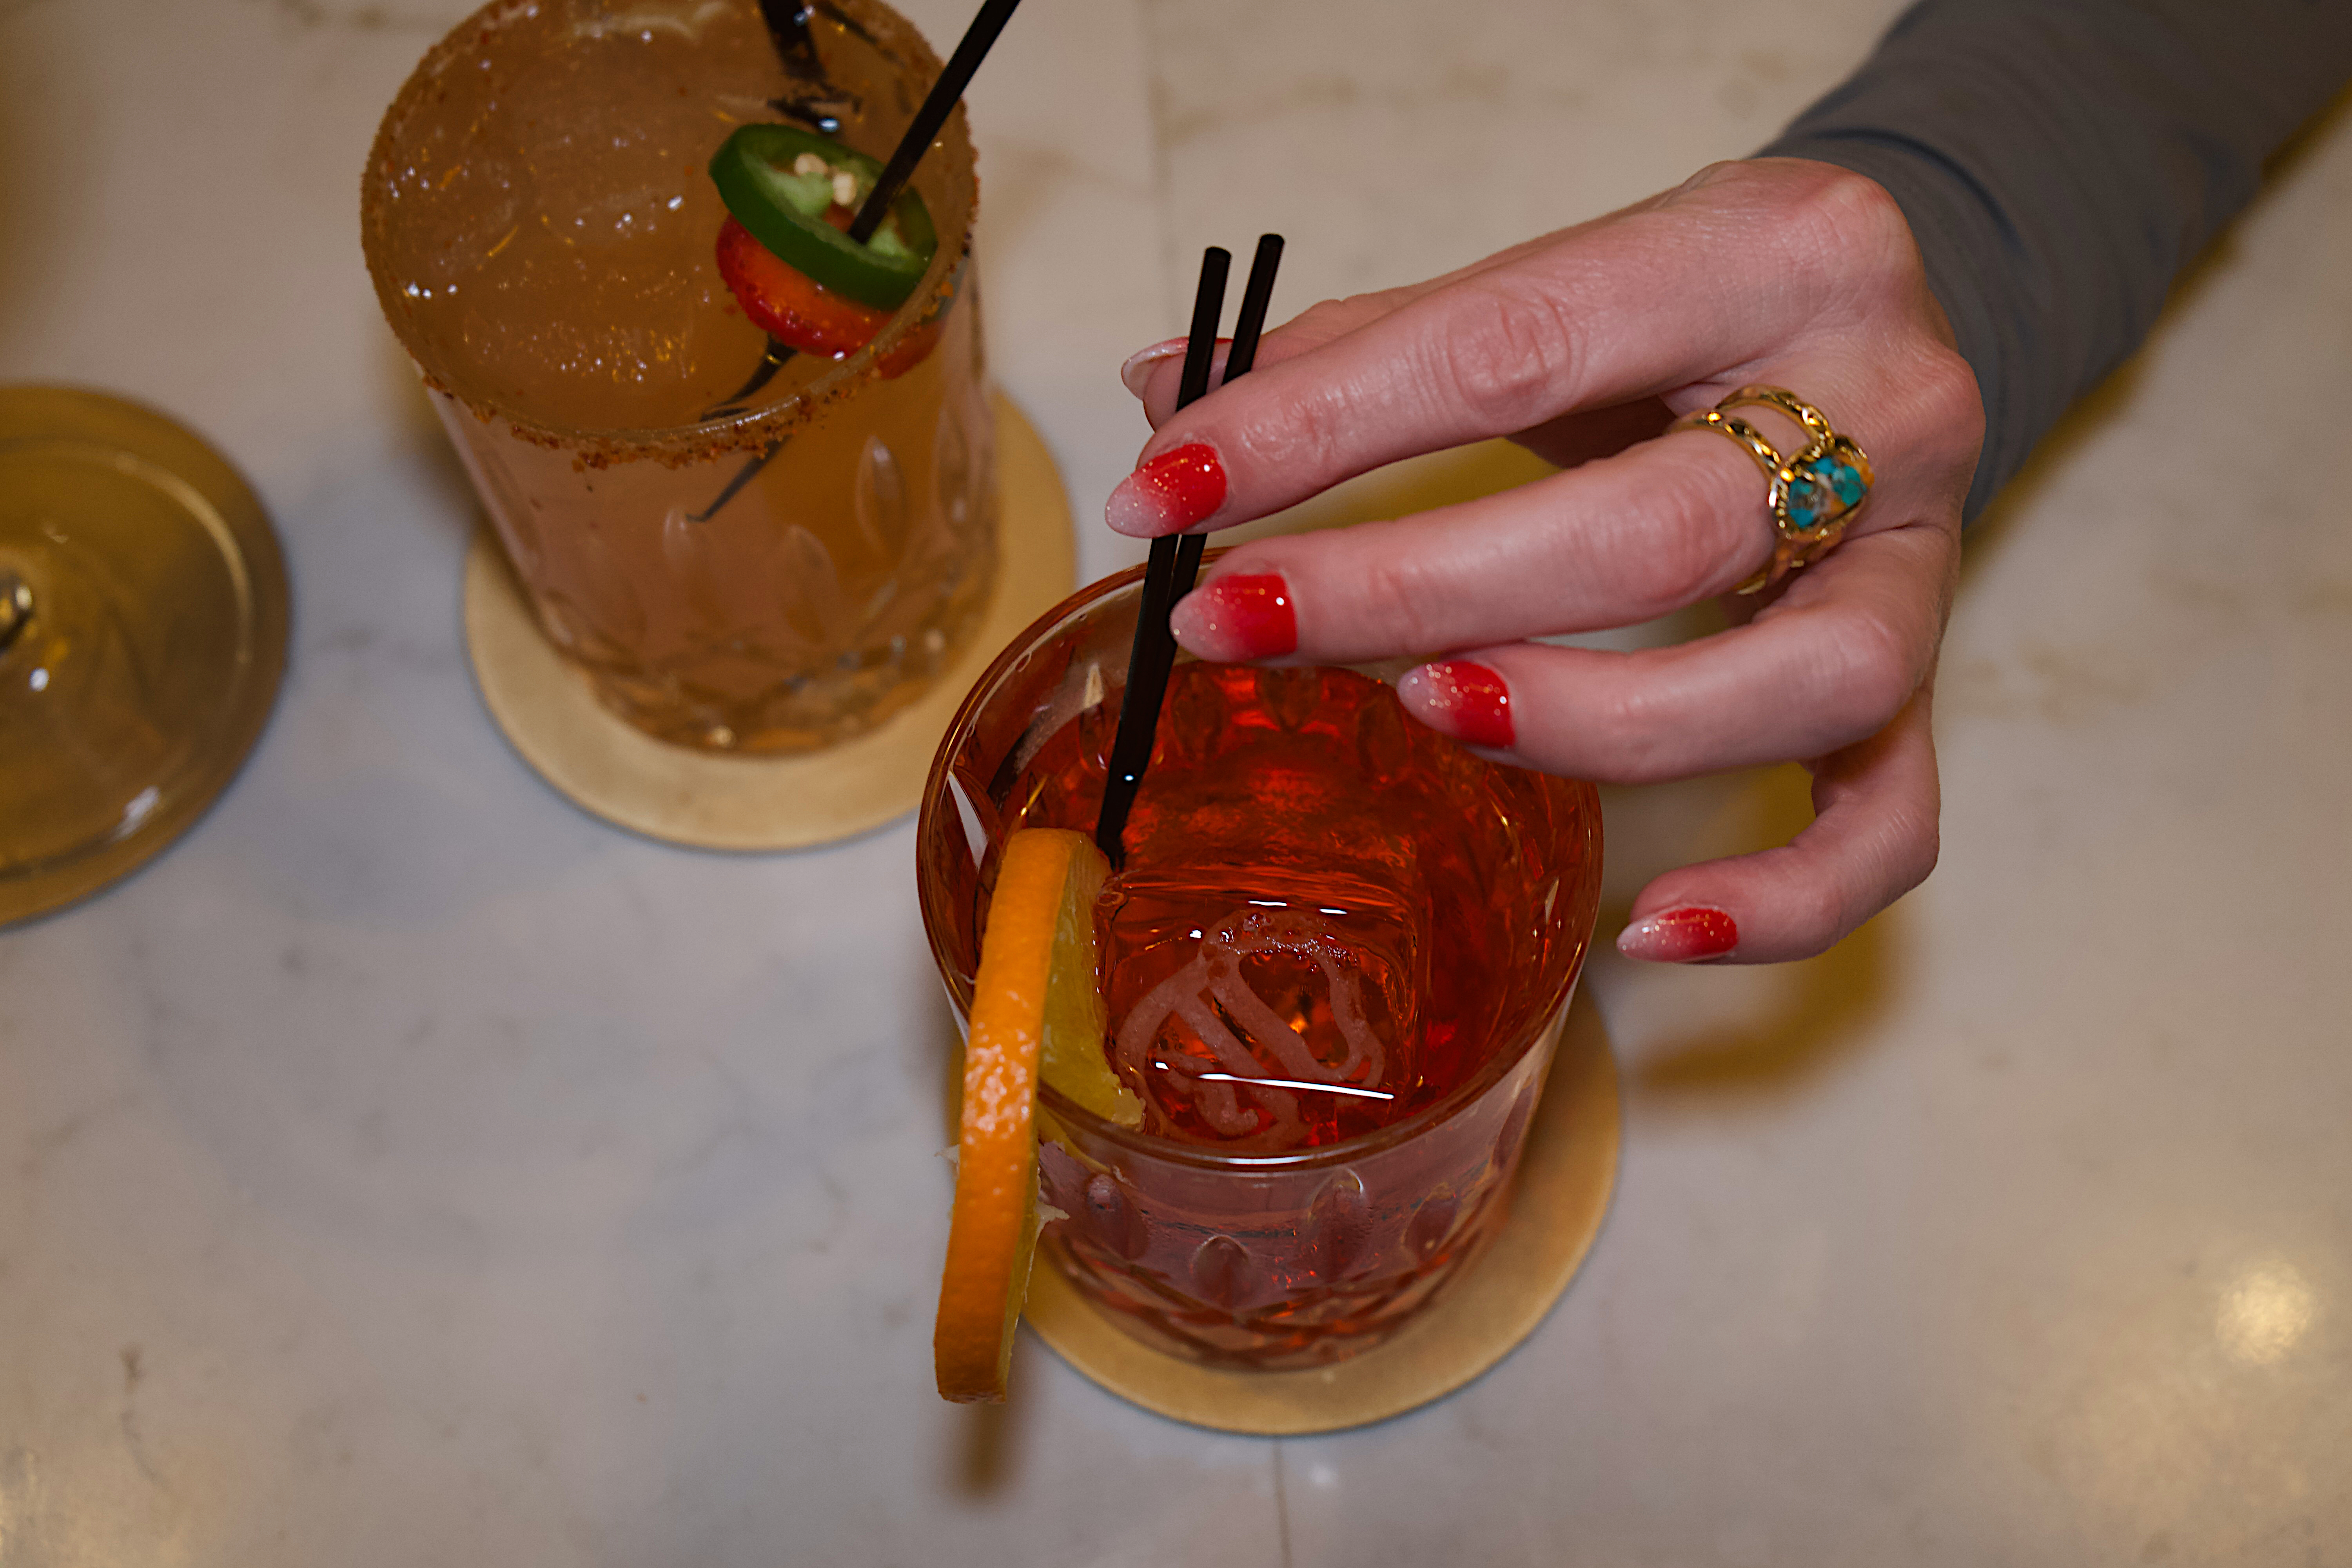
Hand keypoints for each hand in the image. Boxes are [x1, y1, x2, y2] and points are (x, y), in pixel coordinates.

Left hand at [1110, 159, 1981, 963]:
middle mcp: (1886, 402)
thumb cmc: (1689, 305)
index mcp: (1772, 252)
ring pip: (1793, 686)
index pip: (1513, 344)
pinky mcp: (1931, 675)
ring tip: (1430, 710)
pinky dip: (1782, 902)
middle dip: (1414, 589)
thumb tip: (1162, 399)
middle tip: (1240, 619)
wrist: (1884, 306)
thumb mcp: (1553, 280)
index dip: (1321, 429)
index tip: (1166, 493)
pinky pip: (1892, 824)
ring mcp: (1923, 556)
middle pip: (1649, 537)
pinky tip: (1646, 933)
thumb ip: (1367, 345)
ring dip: (1589, 724)